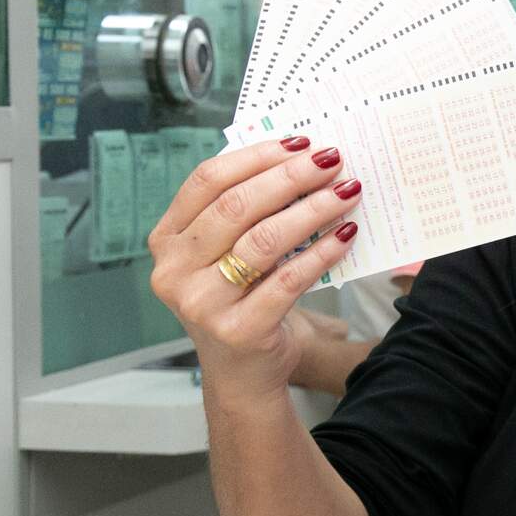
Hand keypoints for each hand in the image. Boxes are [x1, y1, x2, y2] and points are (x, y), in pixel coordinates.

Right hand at [148, 136, 365, 398]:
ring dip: (313, 209)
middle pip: (236, 206)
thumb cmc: (241, 299)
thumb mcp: (227, 253)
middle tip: (333, 160)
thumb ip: (245, 211)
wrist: (242, 373)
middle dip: (291, 177)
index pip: (207, 180)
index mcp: (167, 239)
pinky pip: (288, 280)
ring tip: (348, 191)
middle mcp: (174, 270)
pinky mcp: (238, 330)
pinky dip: (321, 253)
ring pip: (264, 240)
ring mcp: (201, 303)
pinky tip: (346, 234)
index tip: (301, 142)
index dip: (256, 156)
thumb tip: (301, 157)